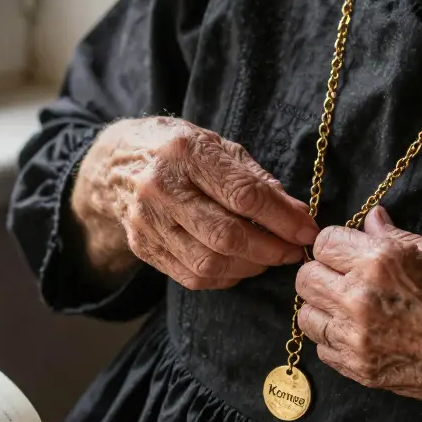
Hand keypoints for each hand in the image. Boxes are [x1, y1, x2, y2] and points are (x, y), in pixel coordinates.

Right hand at [71, 117, 318, 289]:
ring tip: (269, 257)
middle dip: (270, 249)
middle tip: (294, 251)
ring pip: (209, 263)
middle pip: (226, 235)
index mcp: (184, 152)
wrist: (114, 164)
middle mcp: (160, 187)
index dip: (282, 218)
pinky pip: (192, 276)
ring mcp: (147, 221)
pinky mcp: (142, 247)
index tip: (308, 230)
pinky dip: (225, 277)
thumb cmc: (175, 149)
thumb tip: (294, 213)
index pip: (243, 195)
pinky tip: (240, 265)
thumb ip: (254, 178)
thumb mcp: (215, 144)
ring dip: (249, 267)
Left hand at [296, 205, 421, 421]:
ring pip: (306, 314)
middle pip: (306, 277)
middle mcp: (362, 298)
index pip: (324, 242)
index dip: (337, 243)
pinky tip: (361, 331)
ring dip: (323, 306)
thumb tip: (372, 220)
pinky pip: (322, 348)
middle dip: (324, 272)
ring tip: (351, 306)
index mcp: (383, 261)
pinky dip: (334, 338)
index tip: (350, 250)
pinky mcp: (362, 370)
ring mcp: (359, 338)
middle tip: (347, 277)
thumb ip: (398, 238)